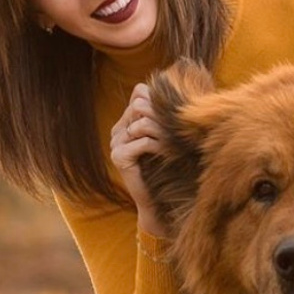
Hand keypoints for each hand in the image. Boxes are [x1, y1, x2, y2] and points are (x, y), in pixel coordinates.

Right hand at [110, 83, 167, 236]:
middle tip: (176, 130)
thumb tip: (179, 92)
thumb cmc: (167, 168)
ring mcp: (115, 143)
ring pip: (142, 122)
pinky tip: (169, 152)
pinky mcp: (118, 157)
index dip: (158, 101)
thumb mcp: (167, 137)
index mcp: (127, 122)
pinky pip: (142, 142)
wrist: (157, 201)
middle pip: (140, 104)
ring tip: (175, 142)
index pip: (140, 93)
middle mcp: (117, 130)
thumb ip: (166, 117)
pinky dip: (160, 145)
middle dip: (161, 115)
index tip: (174, 117)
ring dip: (163, 131)